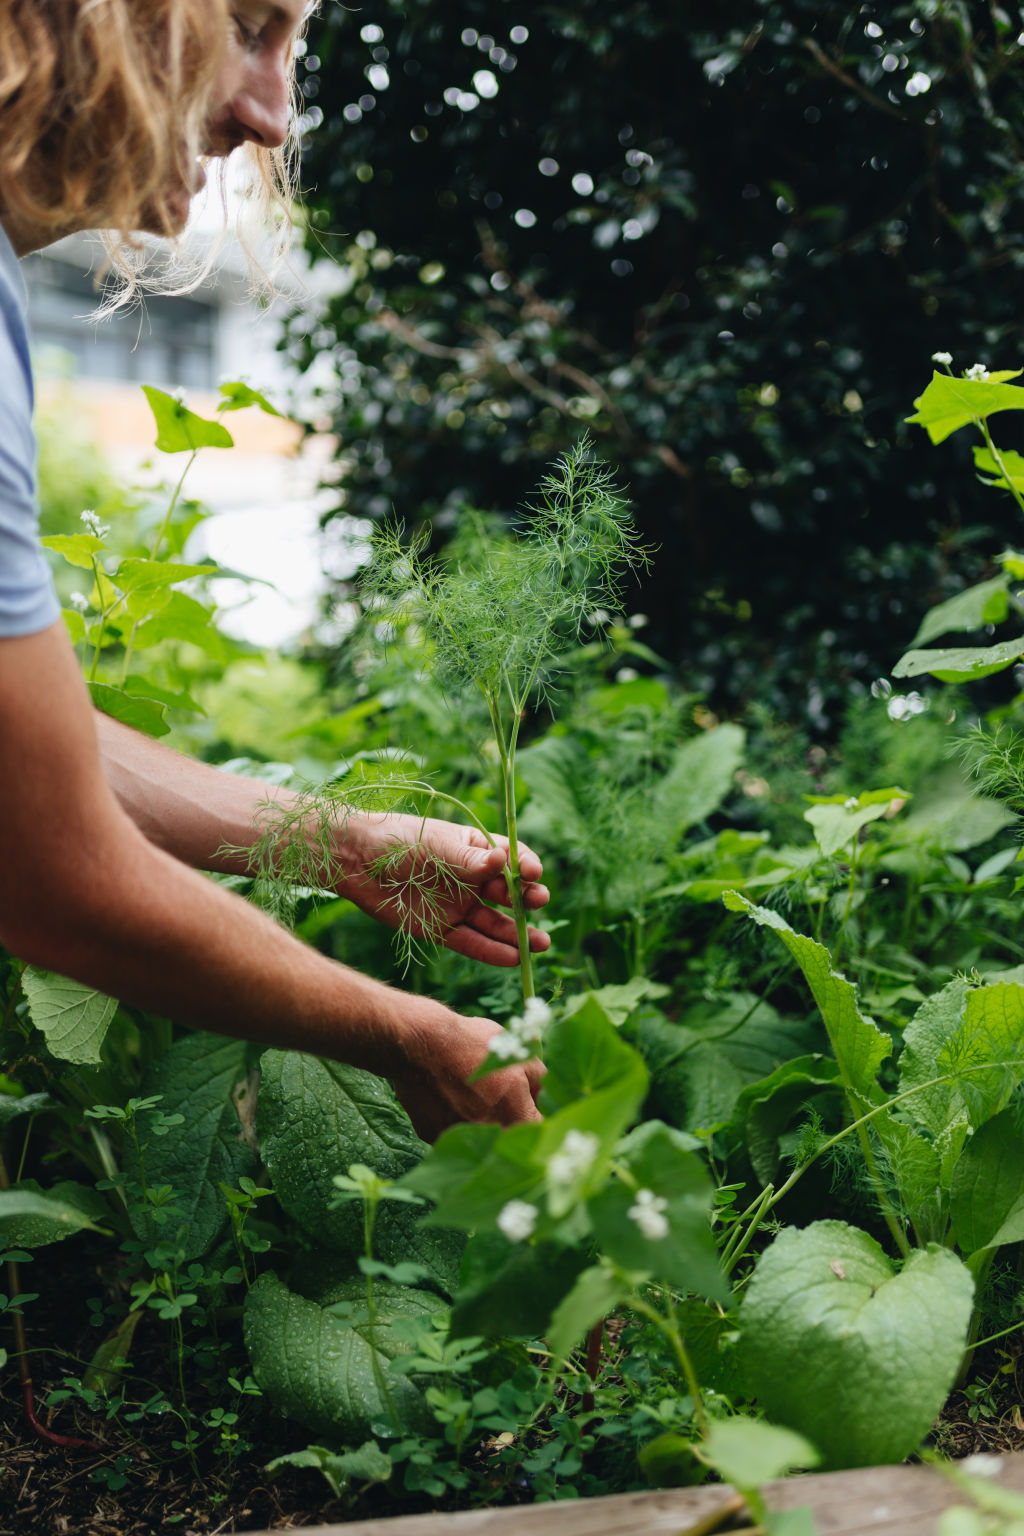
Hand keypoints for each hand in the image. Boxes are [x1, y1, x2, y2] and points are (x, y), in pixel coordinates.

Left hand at [335, 812, 550, 968]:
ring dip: (518, 934)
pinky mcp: (440, 929)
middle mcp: (471, 880)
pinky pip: (471, 943)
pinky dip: (491, 952)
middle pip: (507, 894)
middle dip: (527, 900)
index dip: (525, 867)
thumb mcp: (437, 846)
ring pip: (494, 924)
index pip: (510, 859)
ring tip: (541, 944)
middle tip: (539, 903)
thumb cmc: (399, 841)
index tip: (533, 873)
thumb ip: (470, 860)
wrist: (356, 861)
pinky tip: (513, 957)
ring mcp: (457, 906)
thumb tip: (504, 860)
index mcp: (474, 849)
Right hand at [392, 1008, 544, 1141]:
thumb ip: (539, 1080)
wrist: (421, 1043)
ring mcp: (458, 1138)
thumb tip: (542, 1093)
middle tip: (498, 1091)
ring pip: (477, 1134)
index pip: (539, 1132)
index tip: (531, 1103)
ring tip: (469, 1088)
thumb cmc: (474, 1045)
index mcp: (516, 1119)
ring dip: (478, 1117)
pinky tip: (446, 1093)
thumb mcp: (518, 1052)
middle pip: (507, 1136)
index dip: (538, 1116)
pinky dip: (452, 1116)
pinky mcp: (432, 1135)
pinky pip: (451, 1129)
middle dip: (508, 1116)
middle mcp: (488, 1137)